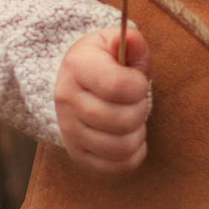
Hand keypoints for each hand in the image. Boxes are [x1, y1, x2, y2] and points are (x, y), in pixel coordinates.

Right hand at [55, 22, 152, 171]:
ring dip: (137, 135)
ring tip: (133, 121)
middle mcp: (67, 101)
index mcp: (77, 67)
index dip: (139, 86)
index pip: (117, 86)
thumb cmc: (103, 62)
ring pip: (120, 148)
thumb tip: (135, 41)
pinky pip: (116, 167)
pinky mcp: (78, 154)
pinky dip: (132, 156)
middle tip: (137, 102)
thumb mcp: (113, 42)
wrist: (73, 83)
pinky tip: (129, 138)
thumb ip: (131, 41)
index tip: (138, 82)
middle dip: (140, 111)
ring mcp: (70, 131)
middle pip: (120, 120)